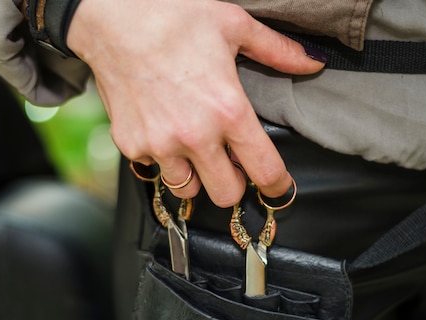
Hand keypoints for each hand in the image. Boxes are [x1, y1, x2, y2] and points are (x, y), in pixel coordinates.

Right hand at [67, 0, 324, 206]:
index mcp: (228, 110)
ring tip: (193, 146)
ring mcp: (160, 145)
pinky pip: (154, 168)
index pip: (264, 170)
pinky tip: (162, 128)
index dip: (277, 185)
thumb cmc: (173, 17)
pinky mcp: (132, 145)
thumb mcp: (234, 25)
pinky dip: (162, 157)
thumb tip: (314, 62)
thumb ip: (278, 50)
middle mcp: (195, 136)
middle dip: (234, 184)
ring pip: (188, 189)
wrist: (112, 17)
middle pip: (226, 195)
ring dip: (196, 174)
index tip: (277, 186)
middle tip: (230, 164)